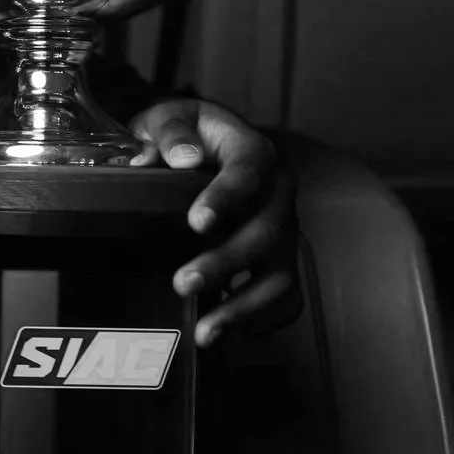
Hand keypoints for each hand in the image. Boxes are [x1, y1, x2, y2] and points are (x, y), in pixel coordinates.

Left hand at [127, 98, 298, 346]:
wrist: (194, 144)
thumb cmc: (179, 132)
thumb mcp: (167, 117)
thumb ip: (170, 134)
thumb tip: (185, 158)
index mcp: (254, 151)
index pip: (249, 172)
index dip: (227, 198)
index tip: (197, 223)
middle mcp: (278, 192)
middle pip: (266, 232)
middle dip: (227, 262)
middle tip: (183, 283)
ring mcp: (282, 229)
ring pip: (280, 273)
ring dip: (246, 306)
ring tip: (206, 332)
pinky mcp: (277, 257)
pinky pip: (286, 294)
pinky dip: (267, 319)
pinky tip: (235, 336)